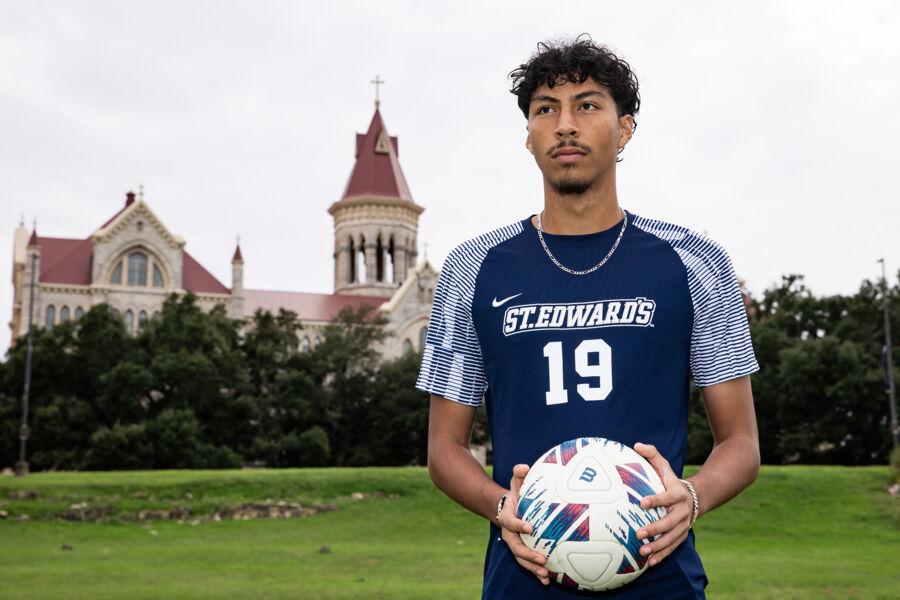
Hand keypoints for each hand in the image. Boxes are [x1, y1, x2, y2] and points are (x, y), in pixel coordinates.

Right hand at [498, 463, 550, 585]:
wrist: (506, 508)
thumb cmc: (516, 494)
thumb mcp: (516, 483)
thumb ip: (519, 475)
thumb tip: (524, 467)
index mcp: (507, 517)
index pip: (510, 522)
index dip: (519, 525)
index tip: (531, 527)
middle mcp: (509, 534)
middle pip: (515, 547)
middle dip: (528, 554)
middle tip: (542, 558)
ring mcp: (515, 543)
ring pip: (521, 559)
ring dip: (532, 568)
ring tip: (545, 574)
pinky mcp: (522, 550)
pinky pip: (527, 564)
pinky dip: (535, 573)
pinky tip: (547, 580)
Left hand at [633, 442, 693, 567]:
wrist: (693, 498)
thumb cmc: (671, 481)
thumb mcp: (664, 466)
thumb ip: (652, 455)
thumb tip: (636, 445)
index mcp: (677, 494)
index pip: (667, 497)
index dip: (656, 500)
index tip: (642, 503)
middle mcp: (683, 511)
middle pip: (669, 522)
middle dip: (655, 528)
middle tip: (639, 533)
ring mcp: (683, 525)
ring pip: (671, 538)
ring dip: (658, 546)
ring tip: (643, 552)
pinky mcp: (681, 535)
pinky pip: (672, 547)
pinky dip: (662, 555)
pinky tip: (649, 562)